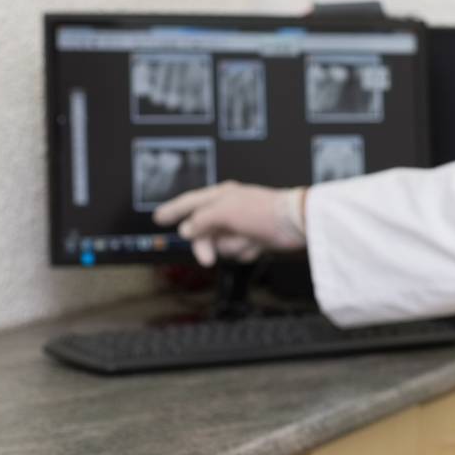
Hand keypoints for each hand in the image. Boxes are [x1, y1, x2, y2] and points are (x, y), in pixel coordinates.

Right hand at [153, 182, 306, 266]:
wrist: (296, 223)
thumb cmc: (262, 211)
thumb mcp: (224, 212)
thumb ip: (199, 220)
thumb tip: (186, 231)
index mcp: (221, 196)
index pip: (189, 202)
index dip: (173, 211)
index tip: (159, 219)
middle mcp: (229, 209)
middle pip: (202, 232)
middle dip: (206, 246)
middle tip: (208, 259)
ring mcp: (241, 225)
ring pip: (220, 245)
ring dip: (233, 247)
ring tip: (250, 238)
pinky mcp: (253, 239)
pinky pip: (238, 252)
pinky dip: (246, 251)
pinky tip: (259, 244)